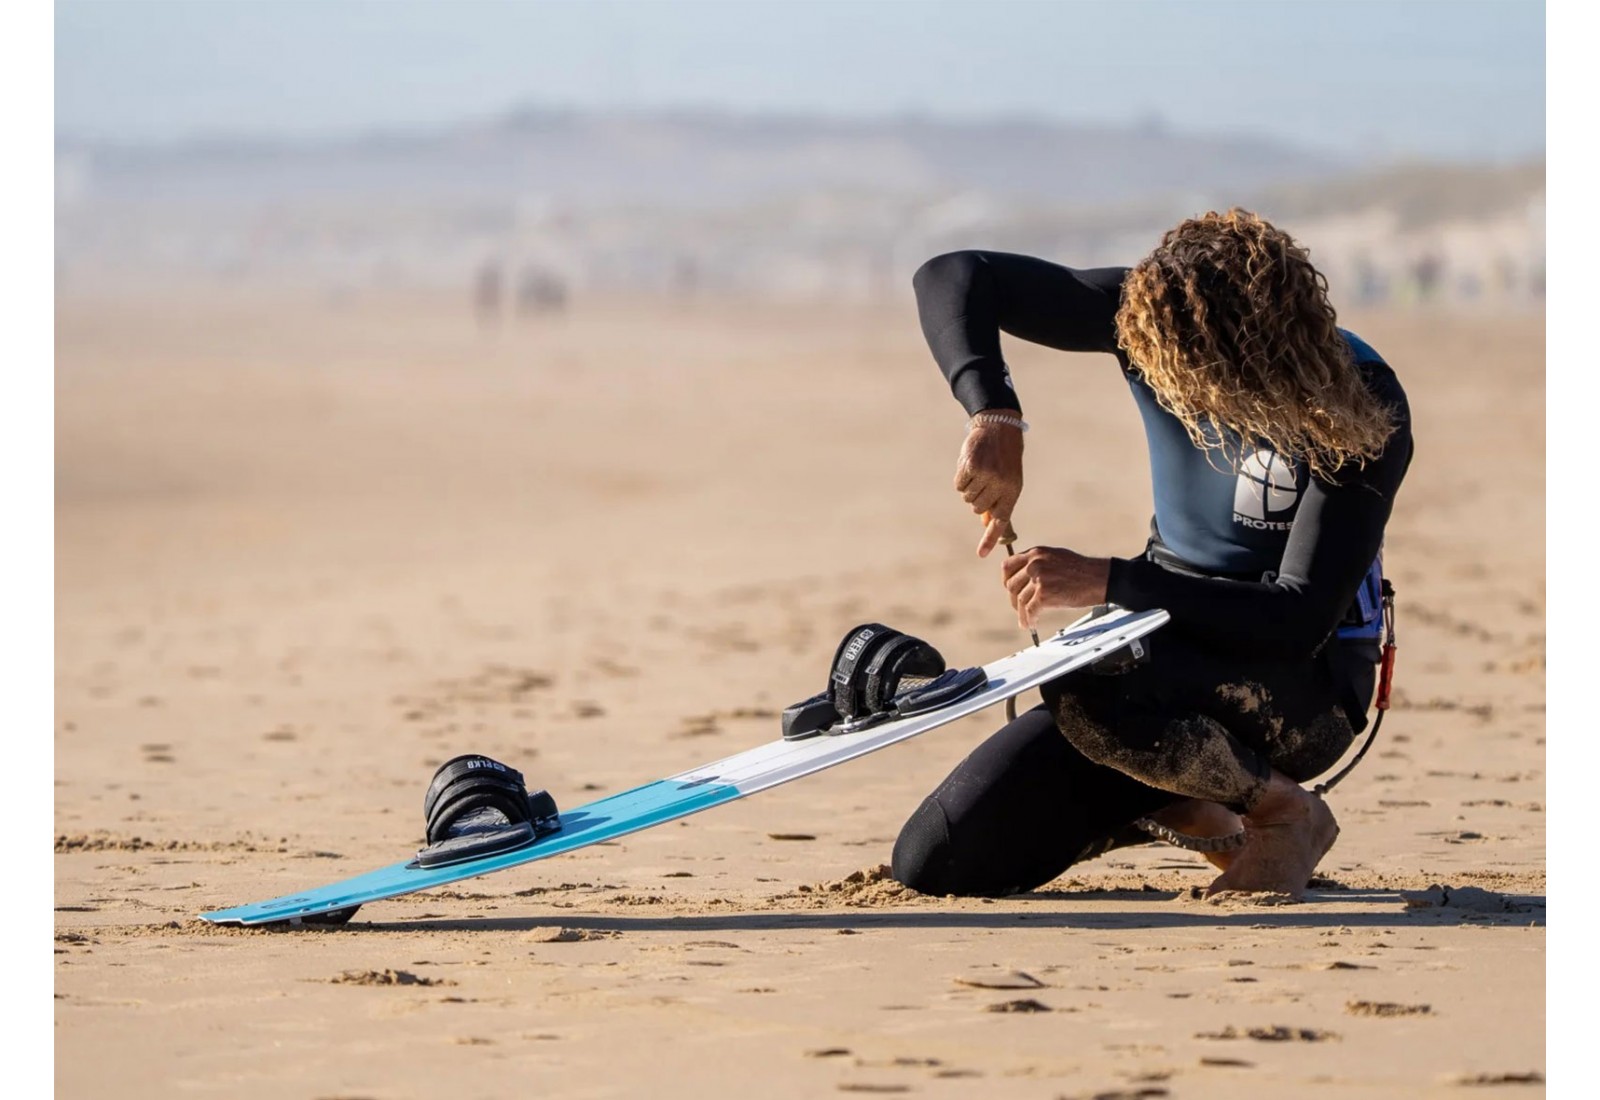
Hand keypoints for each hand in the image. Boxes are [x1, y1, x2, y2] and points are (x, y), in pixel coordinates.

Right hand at [954, 417, 1023, 556]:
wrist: (999, 426)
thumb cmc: (1005, 456)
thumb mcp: (1008, 478)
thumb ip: (998, 500)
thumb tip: (985, 522)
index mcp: (1013, 490)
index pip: (1001, 520)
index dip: (990, 538)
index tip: (982, 555)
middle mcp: (1000, 485)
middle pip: (978, 508)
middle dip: (977, 499)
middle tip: (984, 481)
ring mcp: (986, 475)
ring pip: (967, 497)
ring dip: (969, 487)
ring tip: (979, 470)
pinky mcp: (971, 467)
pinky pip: (959, 485)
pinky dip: (961, 478)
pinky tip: (971, 464)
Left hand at [1000, 546, 1110, 629]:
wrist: (1099, 578)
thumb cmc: (1081, 570)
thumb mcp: (1056, 557)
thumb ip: (1038, 563)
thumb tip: (1024, 576)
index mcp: (1036, 553)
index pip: (1008, 566)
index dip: (1007, 580)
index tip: (1010, 590)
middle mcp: (1034, 563)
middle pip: (1012, 585)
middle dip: (1014, 599)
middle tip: (1019, 608)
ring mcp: (1039, 578)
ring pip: (1020, 600)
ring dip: (1022, 613)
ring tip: (1026, 621)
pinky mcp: (1044, 594)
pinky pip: (1029, 610)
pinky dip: (1029, 619)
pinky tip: (1031, 624)